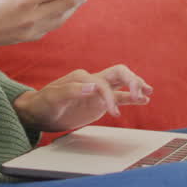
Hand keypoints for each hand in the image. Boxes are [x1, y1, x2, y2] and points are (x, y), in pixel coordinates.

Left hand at [13, 65, 153, 131]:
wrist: (38, 113)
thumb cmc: (43, 104)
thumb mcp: (52, 98)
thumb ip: (70, 90)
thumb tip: (91, 87)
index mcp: (82, 77)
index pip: (103, 84)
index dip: (110, 97)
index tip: (112, 112)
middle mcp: (93, 81)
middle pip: (119, 73)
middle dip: (132, 80)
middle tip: (140, 93)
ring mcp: (98, 92)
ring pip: (122, 84)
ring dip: (136, 86)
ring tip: (148, 93)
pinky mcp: (99, 103)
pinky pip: (119, 97)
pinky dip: (132, 98)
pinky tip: (143, 99)